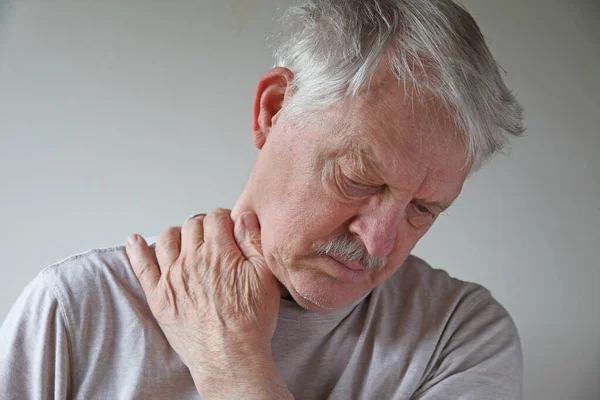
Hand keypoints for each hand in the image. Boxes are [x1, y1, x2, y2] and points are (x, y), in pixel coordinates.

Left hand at [125, 209, 290, 397]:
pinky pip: (142, 266)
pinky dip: (136, 250)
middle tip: (211, 236)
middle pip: (191, 225)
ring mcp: (171, 277)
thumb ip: (253, 242)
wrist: (230, 356)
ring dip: (177, 234)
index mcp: (219, 252)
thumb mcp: (266, 276)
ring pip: (166, 239)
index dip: (224, 219)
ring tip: (185, 240)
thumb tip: (243, 217)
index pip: (216, 218)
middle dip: (203, 225)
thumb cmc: (251, 321)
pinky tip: (135, 241)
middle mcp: (191, 259)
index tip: (227, 227)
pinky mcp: (158, 296)